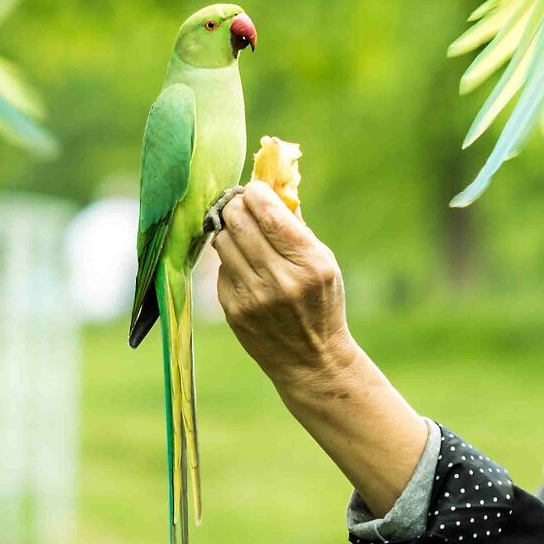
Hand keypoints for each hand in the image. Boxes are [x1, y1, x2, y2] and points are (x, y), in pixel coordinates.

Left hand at [211, 180, 354, 390]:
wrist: (312, 359)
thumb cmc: (320, 302)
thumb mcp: (324, 262)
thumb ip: (297, 224)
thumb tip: (273, 184)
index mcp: (309, 262)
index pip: (267, 212)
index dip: (254, 192)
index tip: (255, 191)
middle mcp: (279, 279)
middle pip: (238, 220)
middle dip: (236, 205)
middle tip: (241, 206)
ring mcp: (253, 296)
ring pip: (222, 240)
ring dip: (229, 230)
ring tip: (243, 235)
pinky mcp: (233, 309)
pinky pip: (220, 268)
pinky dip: (230, 260)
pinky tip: (245, 268)